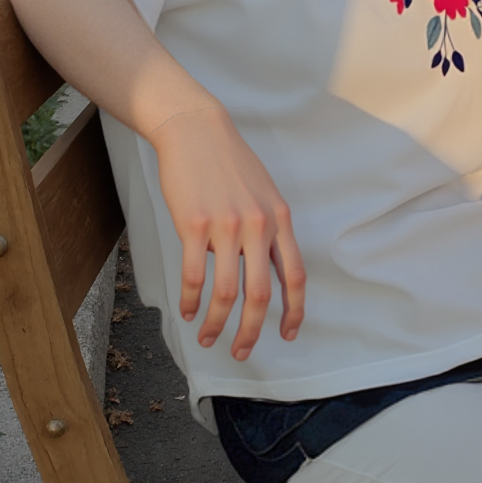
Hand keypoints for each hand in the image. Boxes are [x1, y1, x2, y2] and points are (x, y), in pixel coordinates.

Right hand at [148, 107, 306, 357]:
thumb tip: (264, 269)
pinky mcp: (194, 225)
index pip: (294, 275)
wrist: (196, 130)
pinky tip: (187, 311)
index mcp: (279, 218)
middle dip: (252, 330)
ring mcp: (226, 226)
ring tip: (208, 337)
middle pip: (260, 294)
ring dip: (217, 323)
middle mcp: (257, 225)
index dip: (294, 310)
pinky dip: (191, 300)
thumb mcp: (263, 192)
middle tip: (242, 352)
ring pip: (227, 292)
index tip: (288, 333)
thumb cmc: (229, 161)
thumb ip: (268, 229)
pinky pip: (195, 275)